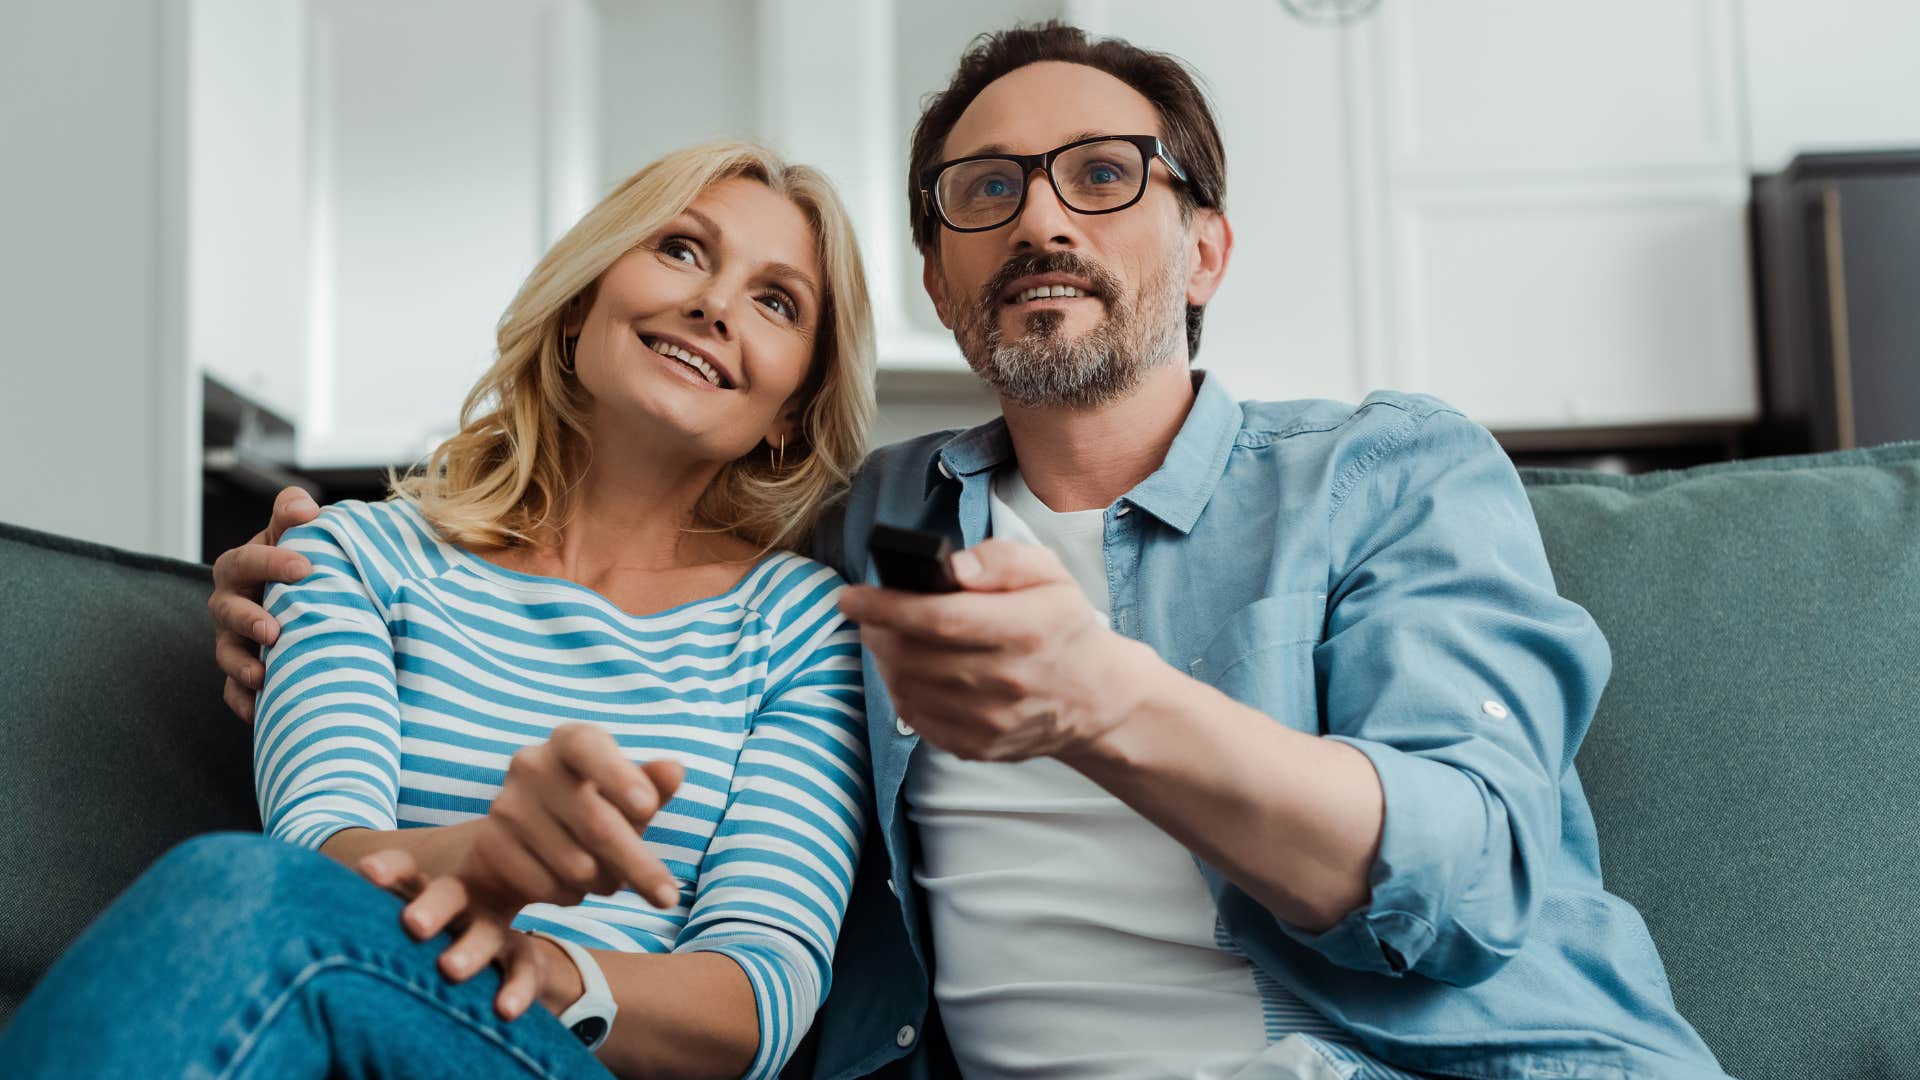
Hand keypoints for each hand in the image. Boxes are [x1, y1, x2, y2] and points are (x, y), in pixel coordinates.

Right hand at [209, 485, 319, 721]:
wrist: (298, 597)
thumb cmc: (296, 562)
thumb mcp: (292, 534)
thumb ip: (293, 515)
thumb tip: (304, 506)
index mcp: (241, 567)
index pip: (246, 561)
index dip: (271, 563)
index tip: (305, 567)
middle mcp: (230, 603)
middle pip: (227, 611)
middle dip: (247, 620)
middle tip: (272, 629)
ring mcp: (232, 640)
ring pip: (226, 654)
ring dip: (241, 666)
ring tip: (262, 676)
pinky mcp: (242, 672)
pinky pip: (234, 693)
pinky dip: (245, 703)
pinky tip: (261, 713)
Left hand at [357, 848, 581, 1020]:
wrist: (496, 950)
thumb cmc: (429, 940)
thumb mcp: (406, 927)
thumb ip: (371, 930)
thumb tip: (308, 935)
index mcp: (427, 892)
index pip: (408, 872)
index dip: (391, 869)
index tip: (368, 872)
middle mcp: (464, 903)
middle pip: (449, 894)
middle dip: (433, 906)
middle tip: (414, 925)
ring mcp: (494, 928)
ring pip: (486, 933)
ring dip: (470, 950)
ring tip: (450, 969)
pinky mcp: (521, 957)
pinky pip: (524, 969)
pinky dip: (517, 988)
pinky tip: (504, 1009)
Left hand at [836, 538, 1154, 762]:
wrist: (1093, 697)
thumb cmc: (1061, 625)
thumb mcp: (1047, 573)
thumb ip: (1000, 560)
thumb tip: (952, 568)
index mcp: (1027, 628)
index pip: (941, 619)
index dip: (887, 607)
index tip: (851, 597)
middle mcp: (1009, 679)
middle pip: (915, 656)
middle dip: (878, 631)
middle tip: (867, 613)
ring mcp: (992, 720)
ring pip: (908, 688)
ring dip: (885, 660)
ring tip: (887, 637)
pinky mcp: (978, 746)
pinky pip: (917, 719)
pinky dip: (901, 691)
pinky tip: (908, 670)